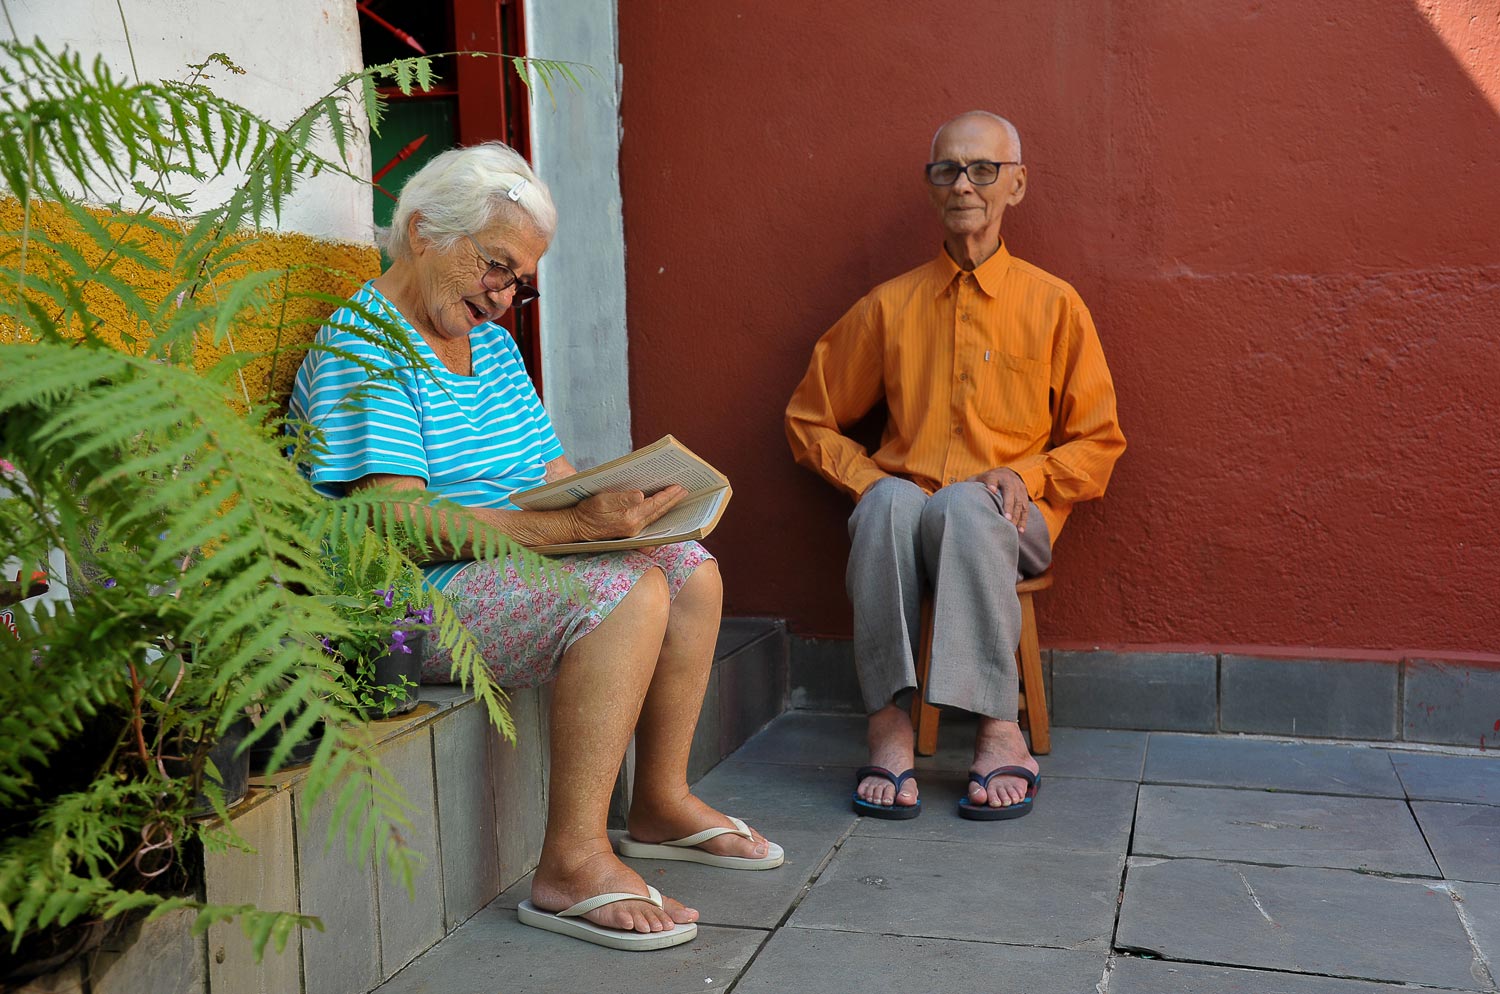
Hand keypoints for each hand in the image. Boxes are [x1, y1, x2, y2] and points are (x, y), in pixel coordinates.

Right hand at [569, 486, 687, 540]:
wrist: (575, 527)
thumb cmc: (586, 511)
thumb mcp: (602, 500)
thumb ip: (622, 498)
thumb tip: (641, 495)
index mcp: (630, 518)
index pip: (655, 505)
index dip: (668, 495)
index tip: (679, 487)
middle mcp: (634, 527)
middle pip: (659, 512)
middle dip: (672, 501)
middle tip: (685, 490)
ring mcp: (633, 531)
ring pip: (655, 517)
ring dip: (667, 507)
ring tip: (677, 498)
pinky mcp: (629, 531)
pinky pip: (649, 521)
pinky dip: (657, 513)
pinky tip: (661, 508)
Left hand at [966, 468, 1028, 532]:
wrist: (1006, 473)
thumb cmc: (987, 480)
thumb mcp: (978, 479)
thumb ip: (970, 484)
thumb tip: (956, 491)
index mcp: (996, 476)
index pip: (993, 478)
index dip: (992, 484)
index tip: (992, 490)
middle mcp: (1009, 481)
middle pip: (1010, 493)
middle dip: (1008, 506)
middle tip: (1006, 519)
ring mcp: (1019, 488)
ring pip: (1019, 502)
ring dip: (1016, 515)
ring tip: (1012, 527)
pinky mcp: (1025, 496)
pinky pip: (1025, 509)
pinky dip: (1023, 520)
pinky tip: (1020, 531)